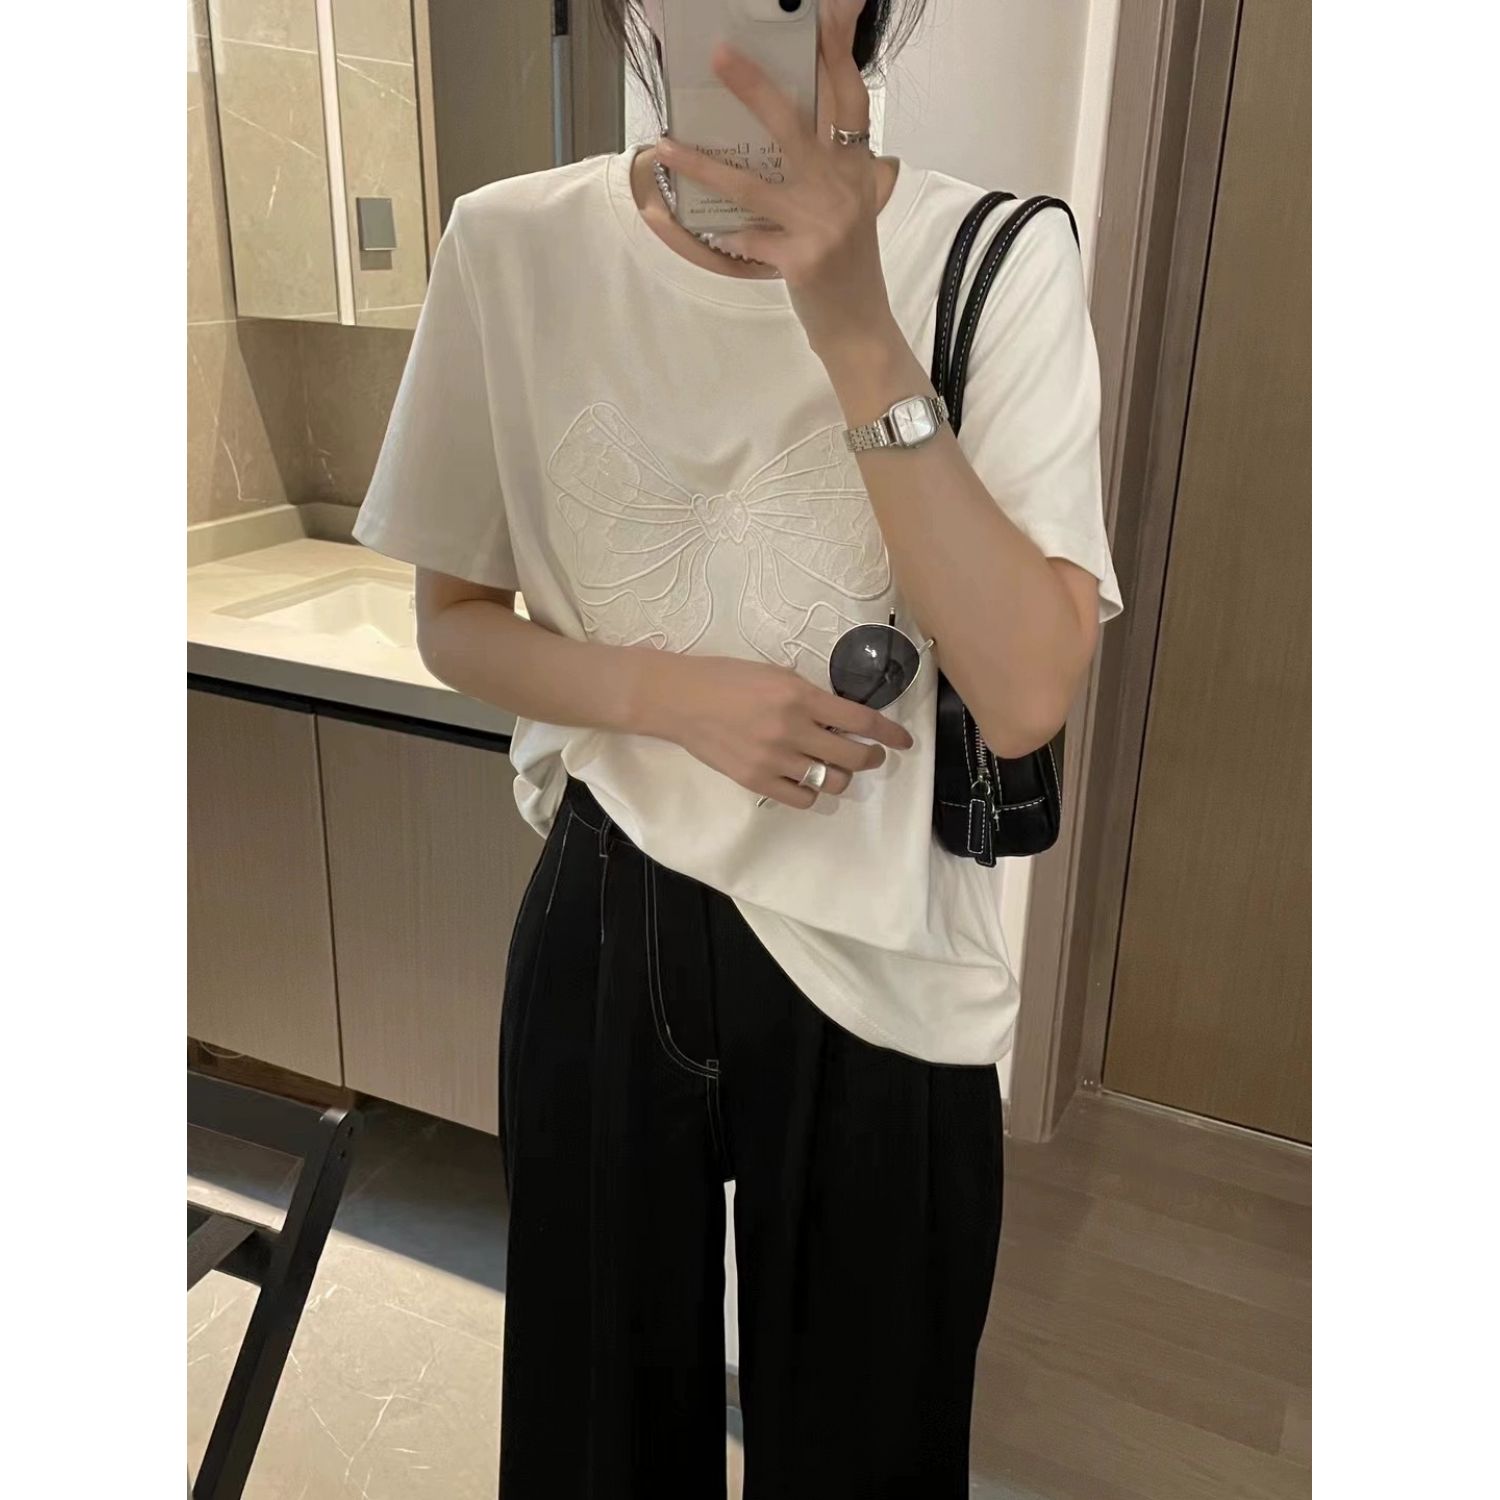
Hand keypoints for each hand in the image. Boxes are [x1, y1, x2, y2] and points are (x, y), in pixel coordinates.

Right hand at [635, 653, 912, 809]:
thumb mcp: (776, 674)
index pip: (861, 721)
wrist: (680, 699)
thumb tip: (841, 717)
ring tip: (833, 765)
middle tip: (871, 755)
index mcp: (800, 696)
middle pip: (854, 756)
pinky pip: (802, 797)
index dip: (890, 734)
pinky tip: (806, 778)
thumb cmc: (726, 678)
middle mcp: (792, 729)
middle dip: (871, 758)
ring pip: (832, 781)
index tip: (904, 741)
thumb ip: (810, 696)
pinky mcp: (756, 780)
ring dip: (841, 775)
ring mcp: (774, 759)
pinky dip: (812, 790)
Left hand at [655, 0, 898, 364]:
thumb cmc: (846, 268)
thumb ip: (826, 166)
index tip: (826, 9)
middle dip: (753, 86)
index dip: (835, 51)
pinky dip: (724, 236)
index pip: (848, 96)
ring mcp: (823, 224)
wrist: (862, 330)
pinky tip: (707, 233)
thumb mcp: (846, 208)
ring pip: (753, 184)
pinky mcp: (803, 260)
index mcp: (855, 167)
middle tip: (719, 55)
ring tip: (666, 147)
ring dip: (702, 165)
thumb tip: (779, 120)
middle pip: (794, 123)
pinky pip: (748, 238)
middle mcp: (843, 188)